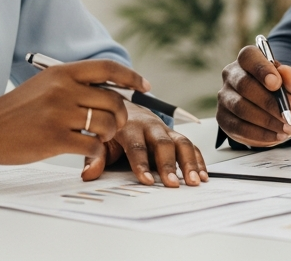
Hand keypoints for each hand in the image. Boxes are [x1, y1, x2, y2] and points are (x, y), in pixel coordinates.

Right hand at [0, 59, 146, 164]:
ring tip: (98, 138)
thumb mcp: (44, 85)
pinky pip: (93, 146)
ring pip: (106, 124)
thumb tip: (110, 91)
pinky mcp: (54, 139)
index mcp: (62, 73)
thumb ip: (73, 85)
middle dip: (121, 116)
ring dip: (108, 135)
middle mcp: (63, 90)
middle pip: (113, 101)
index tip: (144, 85)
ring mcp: (59, 114)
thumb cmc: (16, 110)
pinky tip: (87, 152)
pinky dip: (96, 151)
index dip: (131, 76)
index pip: (107, 68)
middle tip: (114, 125)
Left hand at [81, 105, 208, 186]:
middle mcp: (150, 126)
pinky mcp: (175, 135)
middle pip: (163, 143)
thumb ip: (95, 156)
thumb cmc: (112, 126)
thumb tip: (88, 174)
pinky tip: (202, 175)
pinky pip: (190, 145)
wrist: (124, 105)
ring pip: (181, 142)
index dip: (141, 164)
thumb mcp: (100, 139)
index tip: (146, 181)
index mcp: (129, 126)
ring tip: (194, 181)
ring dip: (189, 162)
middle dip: (169, 165)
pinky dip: (198, 160)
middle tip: (173, 184)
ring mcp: (165, 130)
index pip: (136, 146)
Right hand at [217, 45, 290, 146]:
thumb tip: (287, 73)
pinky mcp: (223, 118)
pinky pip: (238, 127)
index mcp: (249, 58)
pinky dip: (259, 134)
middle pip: (244, 85)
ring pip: (240, 108)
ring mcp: (225, 96)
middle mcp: (232, 74)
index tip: (277, 84)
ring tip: (285, 128)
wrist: (281, 113)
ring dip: (266, 121)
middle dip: (268, 103)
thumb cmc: (288, 93)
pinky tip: (275, 136)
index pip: (249, 57)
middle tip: (288, 116)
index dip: (261, 69)